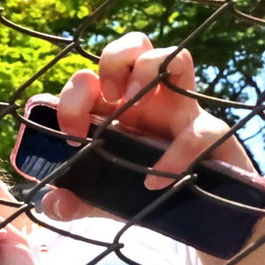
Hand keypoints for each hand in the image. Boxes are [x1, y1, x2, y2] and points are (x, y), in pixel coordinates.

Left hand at [53, 33, 253, 206]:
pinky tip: (154, 180)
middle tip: (109, 97)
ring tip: (132, 103)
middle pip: (135, 45)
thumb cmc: (143, 193)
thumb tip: (52, 203)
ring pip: (176, 57)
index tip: (72, 134)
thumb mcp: (100, 200)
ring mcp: (183, 112)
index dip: (73, 95)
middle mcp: (149, 101)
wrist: (195, 218)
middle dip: (113, 60)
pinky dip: (175, 154)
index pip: (90, 78)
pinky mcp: (212, 135)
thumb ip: (73, 202)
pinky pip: (201, 131)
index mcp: (115, 109)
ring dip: (148, 70)